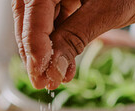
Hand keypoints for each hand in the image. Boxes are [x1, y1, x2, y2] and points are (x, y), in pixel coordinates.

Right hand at [11, 0, 134, 89]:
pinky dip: (59, 47)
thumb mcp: (105, 13)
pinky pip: (55, 25)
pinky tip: (64, 69)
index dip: (32, 40)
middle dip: (34, 50)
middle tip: (40, 80)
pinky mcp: (67, 1)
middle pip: (29, 16)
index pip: (32, 7)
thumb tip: (52, 68)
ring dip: (46, 54)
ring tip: (53, 79)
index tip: (38, 68)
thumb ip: (75, 37)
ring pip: (39, 24)